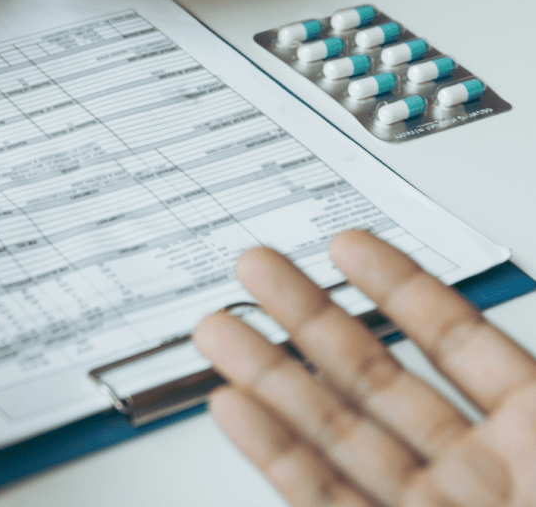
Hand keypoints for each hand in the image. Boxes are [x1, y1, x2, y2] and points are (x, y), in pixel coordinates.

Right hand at [194, 231, 535, 506]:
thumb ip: (526, 392)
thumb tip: (519, 344)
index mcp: (535, 432)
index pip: (455, 339)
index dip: (397, 287)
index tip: (345, 245)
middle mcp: (476, 476)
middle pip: (375, 377)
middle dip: (307, 317)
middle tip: (257, 270)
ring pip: (336, 436)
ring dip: (271, 378)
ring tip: (222, 329)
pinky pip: (320, 502)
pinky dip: (274, 456)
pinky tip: (237, 410)